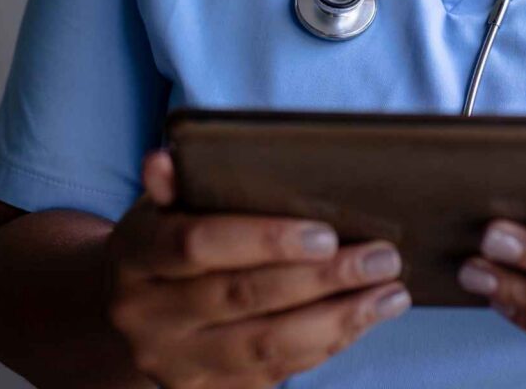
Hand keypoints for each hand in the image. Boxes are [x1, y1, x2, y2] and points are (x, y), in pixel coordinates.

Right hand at [106, 152, 410, 388]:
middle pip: (242, 297)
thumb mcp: (164, 205)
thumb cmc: (167, 240)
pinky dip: (326, 345)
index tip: (326, 234)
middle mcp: (147, 316)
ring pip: (265, 345)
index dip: (264, 240)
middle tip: (382, 257)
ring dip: (339, 319)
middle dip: (322, 279)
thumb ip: (177, 184)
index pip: (198, 244)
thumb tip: (163, 159)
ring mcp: (175, 362)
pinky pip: (274, 373)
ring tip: (391, 292)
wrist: (134, 315)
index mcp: (136, 255)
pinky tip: (364, 318)